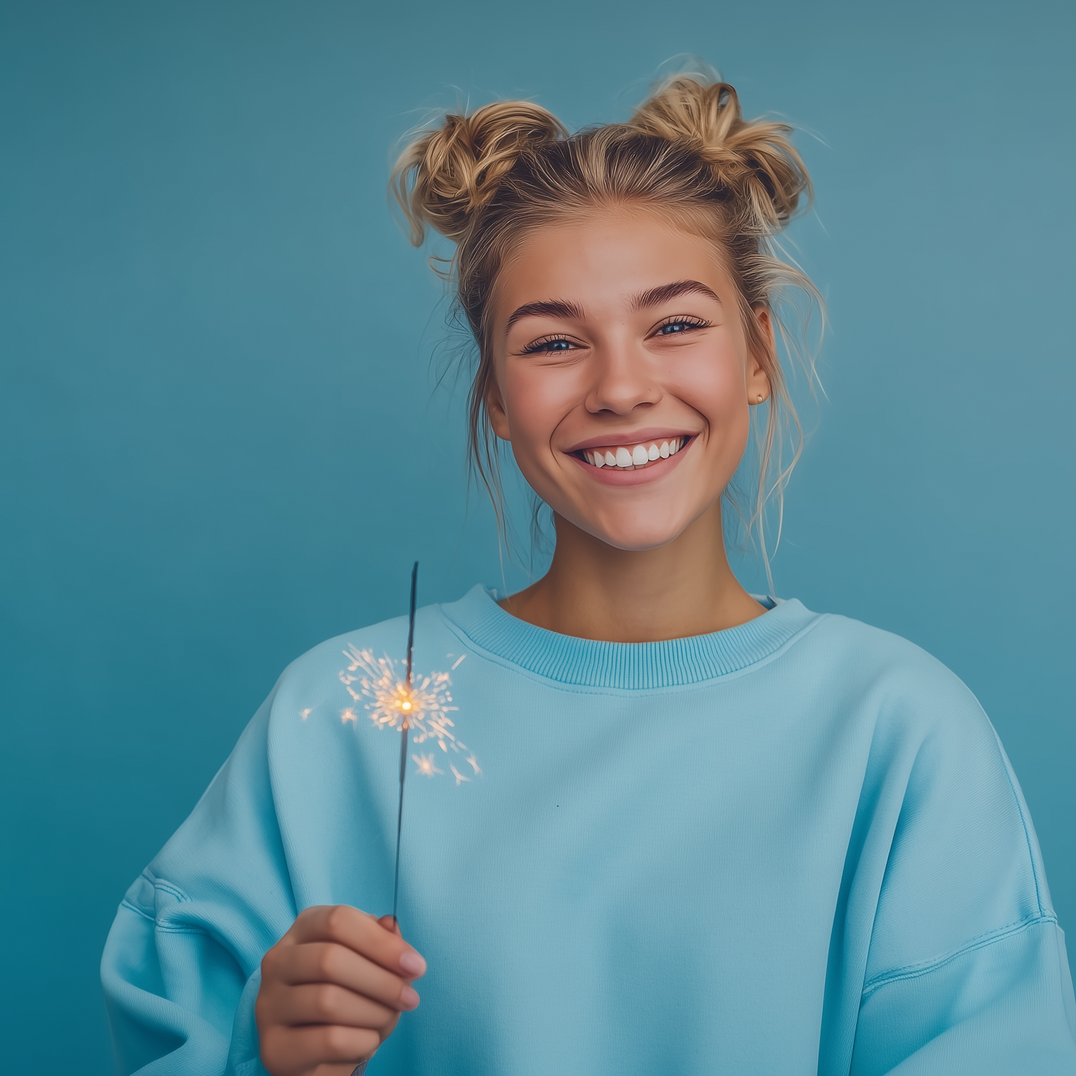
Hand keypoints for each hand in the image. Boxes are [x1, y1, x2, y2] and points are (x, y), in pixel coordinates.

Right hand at [256, 905, 426, 1075]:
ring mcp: (269, 1005)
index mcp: (303, 929)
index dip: (381, 943)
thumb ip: (380, 942)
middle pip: (330, 960)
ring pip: (328, 1001)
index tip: (415, 965)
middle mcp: (277, 962)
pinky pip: (328, 1041)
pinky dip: (362, 1042)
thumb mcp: (368, 962)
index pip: (338, 921)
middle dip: (382, 981)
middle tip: (410, 999)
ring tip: (389, 1020)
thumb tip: (391, 926)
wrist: (318, 1048)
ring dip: (374, 1013)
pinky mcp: (274, 1048)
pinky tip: (369, 1041)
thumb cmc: (349, 994)